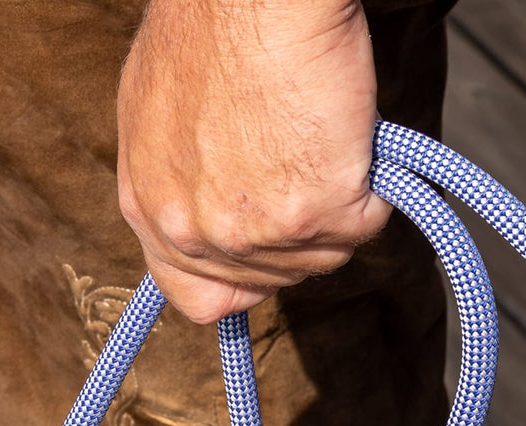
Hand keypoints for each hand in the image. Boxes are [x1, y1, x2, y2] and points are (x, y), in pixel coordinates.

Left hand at [117, 0, 389, 322]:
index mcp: (153, 212)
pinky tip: (348, 139)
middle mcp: (195, 235)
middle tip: (305, 165)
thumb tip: (209, 203)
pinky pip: (364, 225)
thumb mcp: (155, 116)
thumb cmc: (210, 28)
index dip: (240, 280)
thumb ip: (178, 180)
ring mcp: (251, 233)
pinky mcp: (310, 216)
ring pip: (322, 256)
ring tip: (321, 139)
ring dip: (337, 204)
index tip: (265, 255)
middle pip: (271, 279)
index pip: (198, 297)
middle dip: (298, 231)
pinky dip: (372, 186)